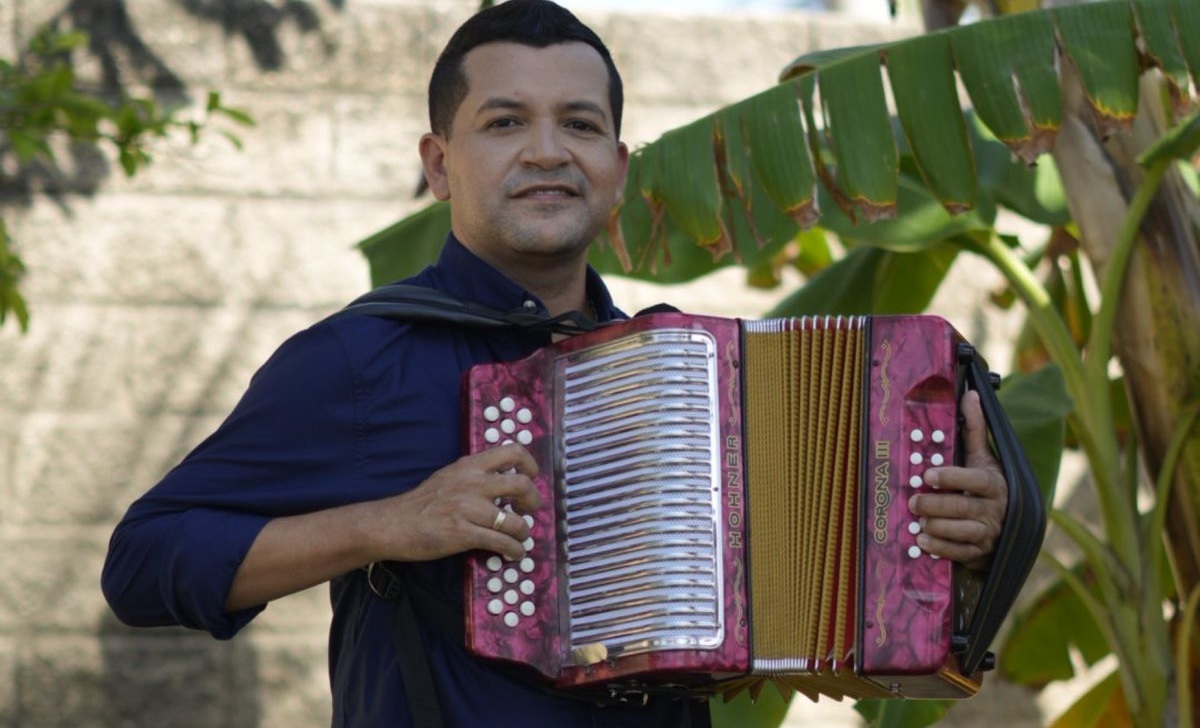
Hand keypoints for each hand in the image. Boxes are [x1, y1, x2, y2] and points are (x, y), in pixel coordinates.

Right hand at [373, 443, 542, 562]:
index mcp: (469, 466)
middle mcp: (472, 483)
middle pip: (521, 485)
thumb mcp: (449, 476)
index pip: (512, 452)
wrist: (393, 524)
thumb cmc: (422, 502)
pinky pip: (501, 543)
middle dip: (533, 500)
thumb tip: (504, 482)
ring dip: (523, 532)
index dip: (530, 465)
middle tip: (529, 510)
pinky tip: (514, 553)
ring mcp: (468, 509)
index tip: (531, 478)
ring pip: (514, 521)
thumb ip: (474, 475)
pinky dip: (514, 550)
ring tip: (520, 538)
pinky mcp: (463, 534)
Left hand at [907, 389, 1006, 570]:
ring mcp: (989, 532)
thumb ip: (975, 430)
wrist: (1005, 524)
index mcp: (994, 483)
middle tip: (913, 500)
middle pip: (964, 508)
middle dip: (936, 505)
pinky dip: (941, 547)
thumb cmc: (985, 485)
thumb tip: (971, 394)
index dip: (952, 478)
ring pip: (962, 532)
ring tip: (918, 521)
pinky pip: (960, 553)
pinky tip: (923, 540)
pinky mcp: (981, 553)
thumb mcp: (983, 458)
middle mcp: (995, 509)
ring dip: (937, 527)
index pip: (976, 481)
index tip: (928, 475)